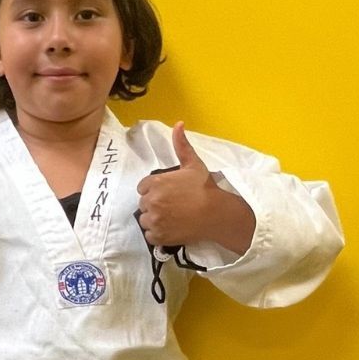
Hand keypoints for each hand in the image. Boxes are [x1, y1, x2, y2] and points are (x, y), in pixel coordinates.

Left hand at [135, 123, 216, 246]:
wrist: (216, 213)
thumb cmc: (205, 188)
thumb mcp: (193, 163)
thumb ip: (181, 145)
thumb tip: (178, 124)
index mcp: (155, 182)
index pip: (143, 187)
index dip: (153, 190)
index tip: (166, 193)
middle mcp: (151, 201)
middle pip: (143, 204)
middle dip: (154, 205)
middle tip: (172, 206)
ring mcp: (154, 219)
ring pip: (145, 220)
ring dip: (154, 220)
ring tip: (171, 218)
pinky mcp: (158, 235)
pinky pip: (150, 235)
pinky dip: (157, 234)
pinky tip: (170, 229)